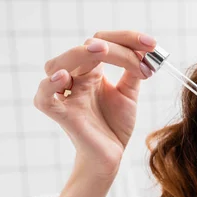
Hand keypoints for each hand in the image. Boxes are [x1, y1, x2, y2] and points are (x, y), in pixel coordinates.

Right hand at [34, 30, 156, 178]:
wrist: (110, 157)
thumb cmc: (114, 126)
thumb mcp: (128, 94)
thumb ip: (133, 72)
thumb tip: (144, 50)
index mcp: (91, 71)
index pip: (102, 42)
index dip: (127, 38)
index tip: (153, 44)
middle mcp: (76, 79)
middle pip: (83, 48)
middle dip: (111, 44)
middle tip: (140, 49)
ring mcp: (67, 96)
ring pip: (58, 64)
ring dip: (79, 54)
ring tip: (102, 50)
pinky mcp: (62, 115)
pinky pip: (44, 98)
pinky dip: (49, 85)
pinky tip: (64, 77)